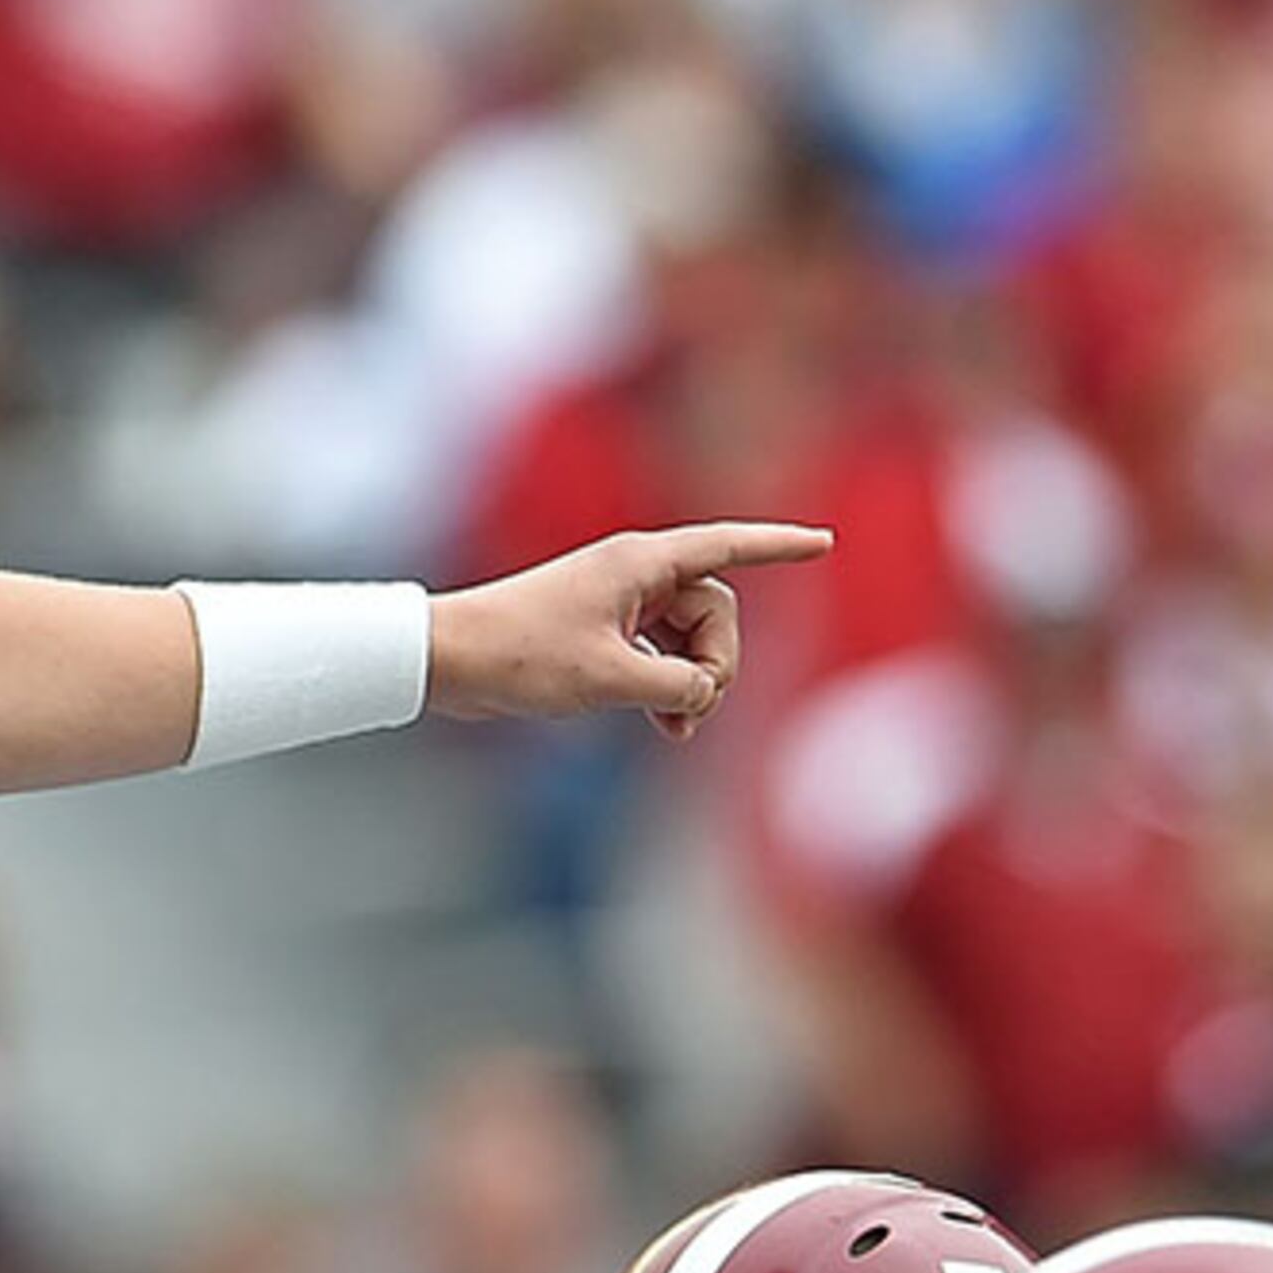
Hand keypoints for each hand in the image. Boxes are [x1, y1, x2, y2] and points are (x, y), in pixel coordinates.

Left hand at [426, 520, 831, 740]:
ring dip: (692, 684)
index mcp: (641, 563)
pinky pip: (659, 656)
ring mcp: (618, 604)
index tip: (824, 543)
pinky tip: (663, 725)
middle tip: (687, 709)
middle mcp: (635, 574)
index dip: (780, 546)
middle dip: (716, 664)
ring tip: (673, 729)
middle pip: (715, 613)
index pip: (729, 546)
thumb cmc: (521, 656)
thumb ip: (677, 688)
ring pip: (688, 640)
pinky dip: (667, 687)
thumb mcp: (612, 679)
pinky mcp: (601, 633)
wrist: (448, 660)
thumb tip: (702, 694)